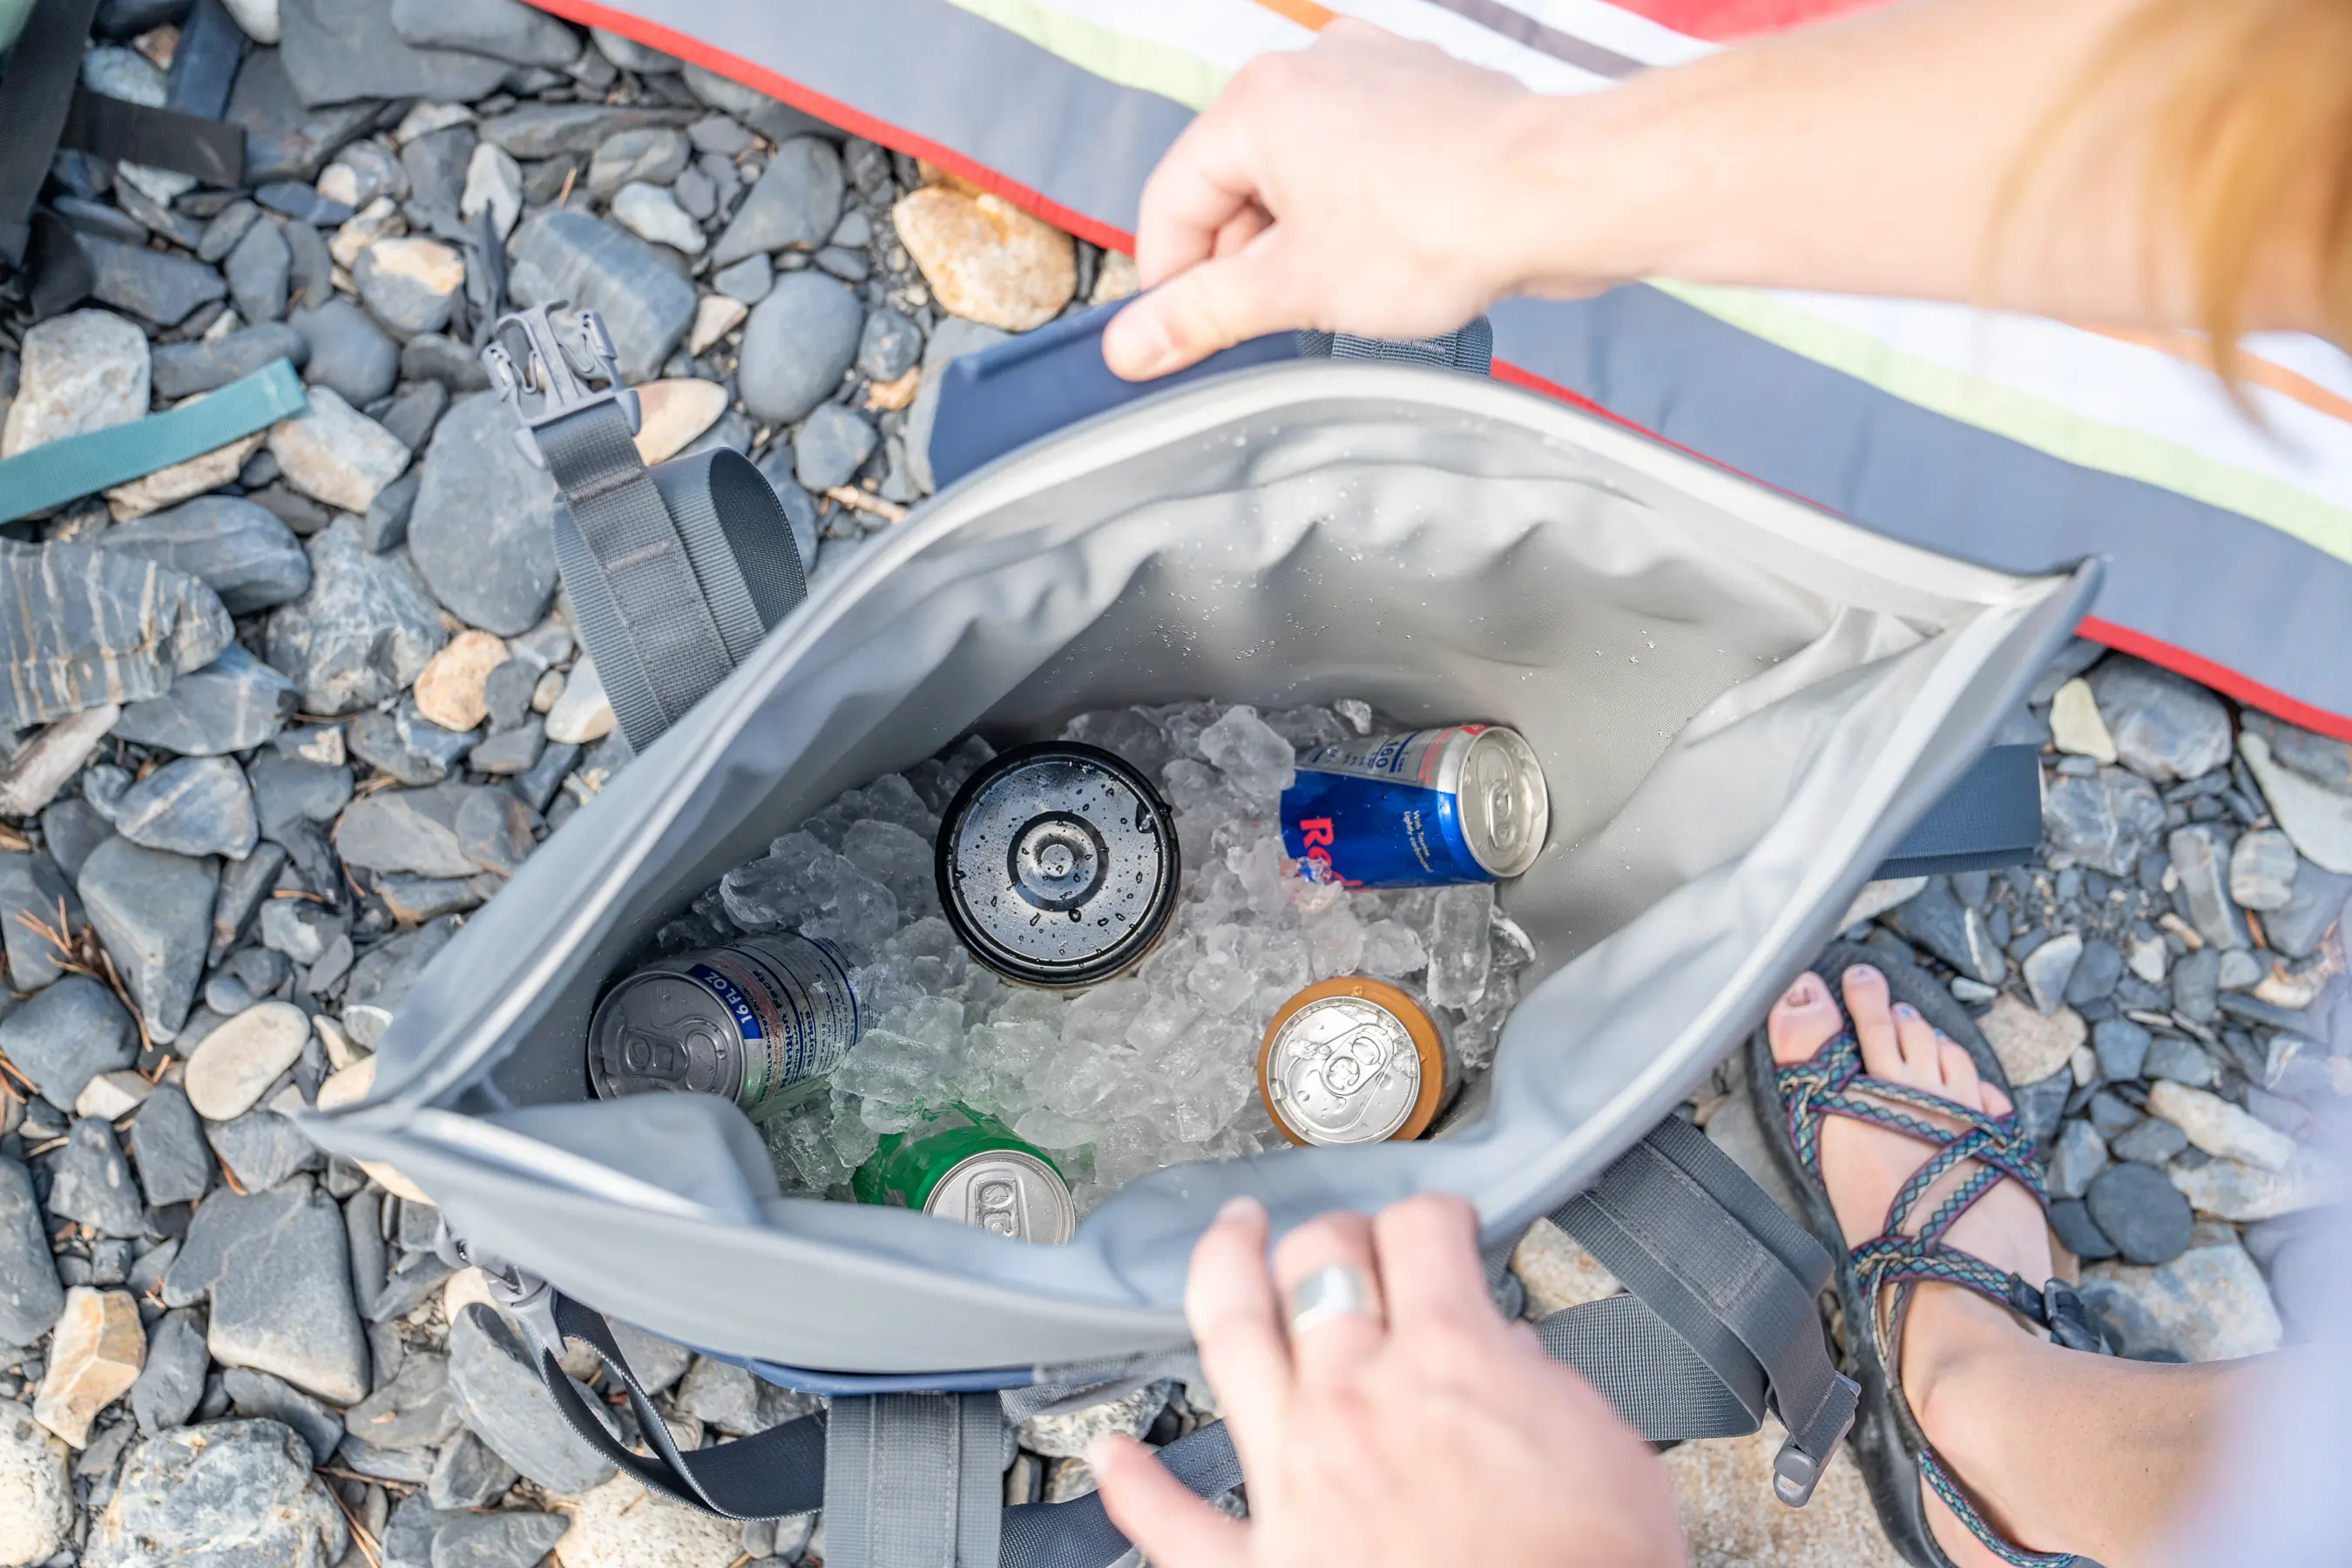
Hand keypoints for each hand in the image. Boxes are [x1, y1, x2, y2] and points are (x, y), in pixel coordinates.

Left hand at [1090, 1193, 1683, 1567]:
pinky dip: (1134, 1486)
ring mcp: (1293, 1477)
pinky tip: (1112, 1457)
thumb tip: (1505, 1351)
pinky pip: (1173, 1522)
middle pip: (1317, 1263)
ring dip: (1220, 1273)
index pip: (1420, 1234)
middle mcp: (1354, 1403)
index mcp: (1448, 1363)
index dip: (1434, 1214)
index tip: (1441, 1224)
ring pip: (1228, 1339)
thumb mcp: (1604, 1448)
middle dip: (1337, 1232)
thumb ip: (1541, 1380)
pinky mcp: (1258, 1565)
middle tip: (1348, 1237)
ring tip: (1224, 1242)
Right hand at [1103, 23, 1576, 378]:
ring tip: (1338, 302)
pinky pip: (1362, 168)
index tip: (1179, 339)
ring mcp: (1377, 78)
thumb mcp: (1293, 288)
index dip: (1170, 283)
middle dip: (1244, 265)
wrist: (1562, 194)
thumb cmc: (1439, 222)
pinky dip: (1356, 220)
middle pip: (1236, 186)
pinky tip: (1386, 268)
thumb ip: (1203, 315)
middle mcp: (1314, 71)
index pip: (1172, 200)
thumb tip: (1132, 345)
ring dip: (1302, 248)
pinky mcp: (1429, 104)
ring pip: (1302, 179)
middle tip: (1266, 333)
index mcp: (1258, 102)